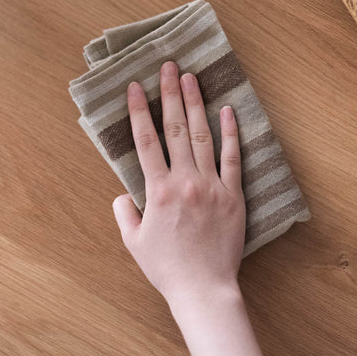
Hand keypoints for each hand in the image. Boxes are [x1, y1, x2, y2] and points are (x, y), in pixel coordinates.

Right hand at [113, 61, 245, 304]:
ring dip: (195, 104)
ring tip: (192, 78)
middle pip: (175, 129)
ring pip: (202, 136)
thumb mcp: (134, 242)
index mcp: (158, 190)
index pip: (145, 141)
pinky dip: (230, 133)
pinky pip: (232, 158)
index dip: (138, 111)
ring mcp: (211, 185)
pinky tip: (226, 110)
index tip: (134, 87)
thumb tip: (122, 193)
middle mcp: (184, 180)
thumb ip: (125, 213)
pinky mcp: (233, 194)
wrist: (204, 288)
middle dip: (169, 94)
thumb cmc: (167, 267)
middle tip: (169, 67)